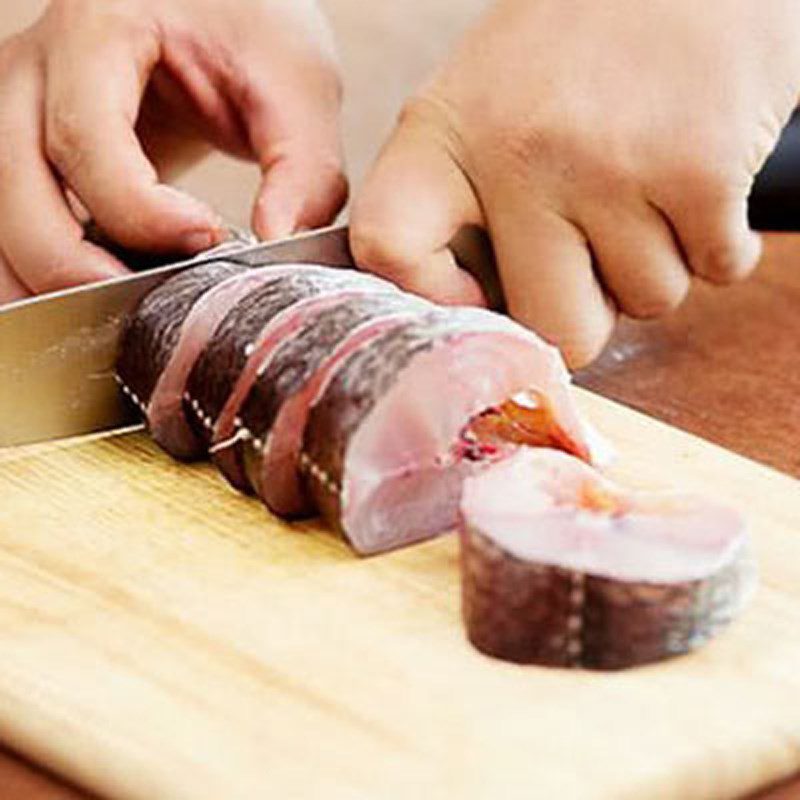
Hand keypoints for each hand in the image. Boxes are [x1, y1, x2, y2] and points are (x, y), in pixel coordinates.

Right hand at [0, 0, 345, 302]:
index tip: (208, 241)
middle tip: (153, 304)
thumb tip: (278, 242)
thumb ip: (303, 167)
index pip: (84, 137)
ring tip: (125, 314)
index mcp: (96, 31)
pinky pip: (10, 231)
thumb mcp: (296, 82)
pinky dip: (44, 275)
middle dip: (79, 267)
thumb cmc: (247, 28)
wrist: (207, 10)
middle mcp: (33, 70)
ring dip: (48, 283)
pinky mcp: (26, 157)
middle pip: (16, 191)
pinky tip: (102, 297)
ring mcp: (16, 114)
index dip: (139, 211)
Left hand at [351, 0, 799, 365]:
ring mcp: (608, 163)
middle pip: (549, 325)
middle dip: (586, 312)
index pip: (387, 248)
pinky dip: (723, 245)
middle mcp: (516, 150)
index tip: (477, 294)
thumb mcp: (486, 100)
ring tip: (652, 185)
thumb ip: (463, 202)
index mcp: (444, 130)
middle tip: (596, 253)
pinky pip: (721, 270)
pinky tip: (700, 184)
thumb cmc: (585, 47)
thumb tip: (475, 315)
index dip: (434, 299)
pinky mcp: (701, 171)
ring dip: (659, 265)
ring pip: (646, 302)